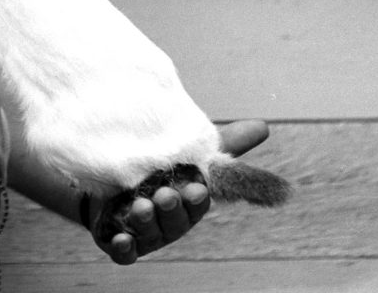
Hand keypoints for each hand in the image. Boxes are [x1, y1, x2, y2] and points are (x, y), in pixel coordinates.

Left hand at [91, 119, 270, 264]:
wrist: (114, 176)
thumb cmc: (162, 167)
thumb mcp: (188, 151)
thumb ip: (223, 143)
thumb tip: (263, 126)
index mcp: (187, 201)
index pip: (196, 202)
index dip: (196, 198)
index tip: (196, 188)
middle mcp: (169, 220)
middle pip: (175, 220)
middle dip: (172, 209)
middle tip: (165, 195)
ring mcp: (145, 232)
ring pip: (149, 233)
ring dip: (146, 222)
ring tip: (140, 207)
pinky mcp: (120, 240)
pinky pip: (123, 252)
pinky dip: (122, 247)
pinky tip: (119, 240)